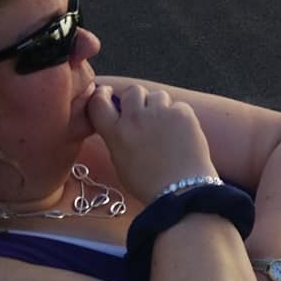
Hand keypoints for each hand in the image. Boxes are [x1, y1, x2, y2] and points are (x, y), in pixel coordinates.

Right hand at [88, 83, 218, 202]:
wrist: (181, 190)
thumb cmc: (148, 182)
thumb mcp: (121, 161)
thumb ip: (117, 137)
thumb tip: (119, 120)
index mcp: (116, 133)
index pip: (98, 102)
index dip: (102, 94)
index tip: (107, 93)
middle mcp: (135, 118)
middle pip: (132, 90)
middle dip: (137, 98)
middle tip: (144, 112)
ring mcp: (160, 112)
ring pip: (157, 95)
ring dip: (159, 106)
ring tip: (165, 126)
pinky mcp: (182, 111)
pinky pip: (177, 105)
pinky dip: (179, 115)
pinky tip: (181, 133)